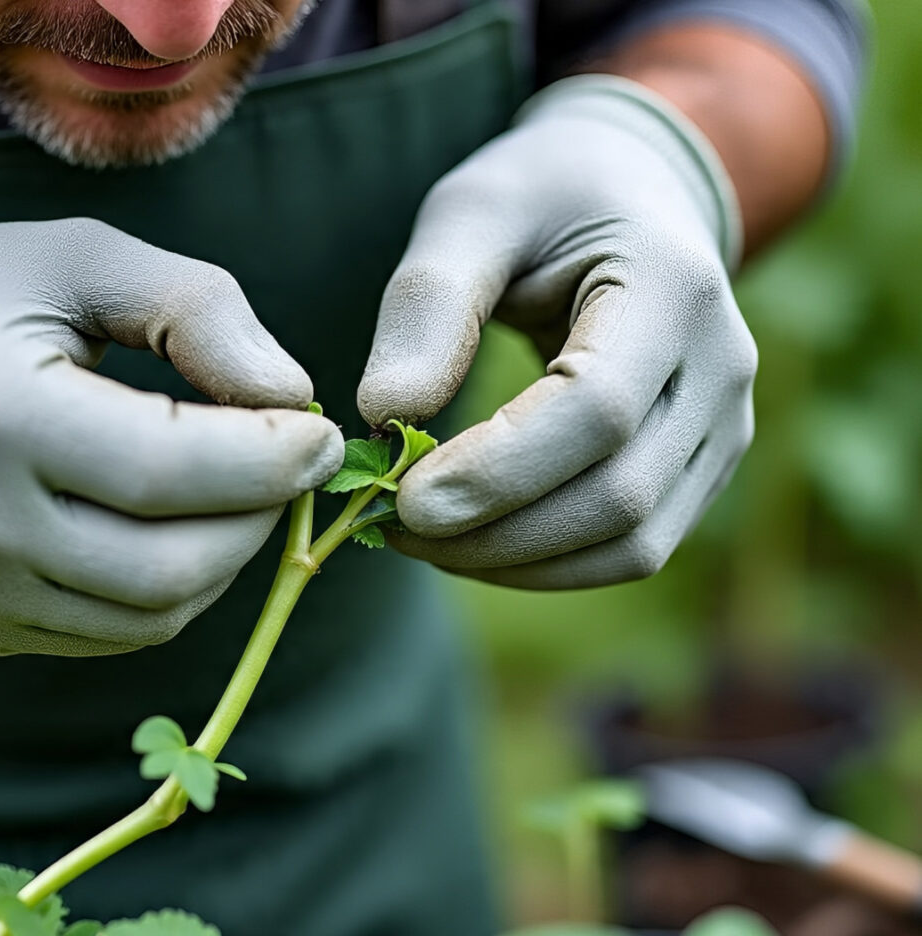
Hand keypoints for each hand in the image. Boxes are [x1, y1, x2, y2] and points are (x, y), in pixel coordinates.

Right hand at [0, 218, 341, 653]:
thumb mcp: (82, 261)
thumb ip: (197, 310)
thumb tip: (294, 394)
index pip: (167, 472)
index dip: (270, 462)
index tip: (321, 435)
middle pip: (172, 568)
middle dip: (258, 520)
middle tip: (286, 466)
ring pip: (154, 616)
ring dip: (225, 560)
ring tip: (235, 492)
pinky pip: (114, 633)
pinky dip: (170, 589)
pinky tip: (173, 528)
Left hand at [357, 76, 756, 587]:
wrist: (632, 198)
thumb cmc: (543, 199)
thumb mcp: (472, 213)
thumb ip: (429, 305)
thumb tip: (383, 417)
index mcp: (674, 285)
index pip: (597, 411)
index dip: (498, 471)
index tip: (403, 499)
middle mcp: (722, 367)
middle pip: (619, 496)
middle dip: (495, 532)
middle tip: (393, 526)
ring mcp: (724, 427)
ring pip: (631, 544)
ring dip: (516, 561)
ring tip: (424, 538)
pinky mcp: (701, 468)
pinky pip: (632, 549)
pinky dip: (547, 564)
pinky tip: (475, 542)